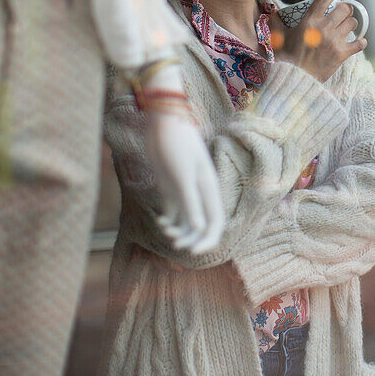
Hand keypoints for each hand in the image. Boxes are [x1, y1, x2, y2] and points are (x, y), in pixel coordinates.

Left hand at [142, 64, 223, 253]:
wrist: (163, 122)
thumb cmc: (176, 144)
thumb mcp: (182, 175)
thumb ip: (190, 202)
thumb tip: (198, 228)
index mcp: (209, 189)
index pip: (215, 223)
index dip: (208, 241)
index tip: (194, 252)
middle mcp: (200, 193)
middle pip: (201, 226)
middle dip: (191, 239)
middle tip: (175, 246)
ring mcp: (184, 191)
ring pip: (186, 222)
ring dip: (177, 231)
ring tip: (164, 230)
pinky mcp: (170, 188)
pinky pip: (173, 213)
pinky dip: (167, 222)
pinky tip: (159, 221)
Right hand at [273, 0, 366, 82]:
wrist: (294, 79)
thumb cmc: (285, 57)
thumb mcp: (278, 36)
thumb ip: (276, 22)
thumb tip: (272, 13)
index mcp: (310, 21)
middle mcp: (324, 28)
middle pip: (345, 9)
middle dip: (345, 8)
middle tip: (343, 12)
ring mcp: (335, 41)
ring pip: (352, 23)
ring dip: (350, 23)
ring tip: (346, 27)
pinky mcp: (342, 54)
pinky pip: (359, 43)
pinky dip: (360, 42)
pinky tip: (359, 42)